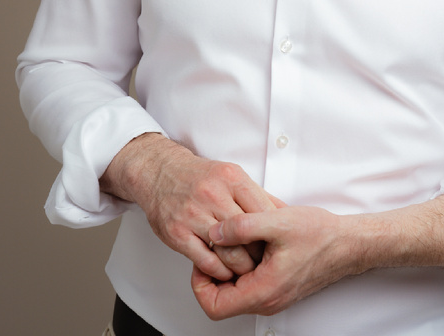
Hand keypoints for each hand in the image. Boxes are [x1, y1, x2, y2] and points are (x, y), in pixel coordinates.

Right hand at [99, 134, 278, 280]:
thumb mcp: (230, 175)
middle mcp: (212, 194)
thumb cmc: (197, 177)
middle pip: (249, 236)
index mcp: (230, 178)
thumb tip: (285, 214)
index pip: (264, 212)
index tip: (276, 245)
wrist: (158, 172)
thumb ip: (256, 195)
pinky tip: (224, 270)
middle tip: (264, 263)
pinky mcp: (178, 233)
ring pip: (229, 252)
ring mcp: (193, 214)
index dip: (273, 233)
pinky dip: (220, 271)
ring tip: (245, 269)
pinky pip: (207, 262)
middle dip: (259, 254)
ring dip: (241, 267)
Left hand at [190, 194, 443, 318]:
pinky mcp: (278, 284)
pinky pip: (249, 281)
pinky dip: (242, 262)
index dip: (199, 282)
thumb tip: (214, 232)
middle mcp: (267, 299)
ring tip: (230, 235)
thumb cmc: (320, 235)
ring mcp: (273, 294)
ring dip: (227, 264)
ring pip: (235, 289)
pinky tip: (247, 238)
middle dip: (210, 271)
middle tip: (214, 242)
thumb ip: (241, 227)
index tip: (203, 255)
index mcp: (264, 291)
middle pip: (221, 299)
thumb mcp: (276, 222)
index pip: (214, 305)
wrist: (349, 242)